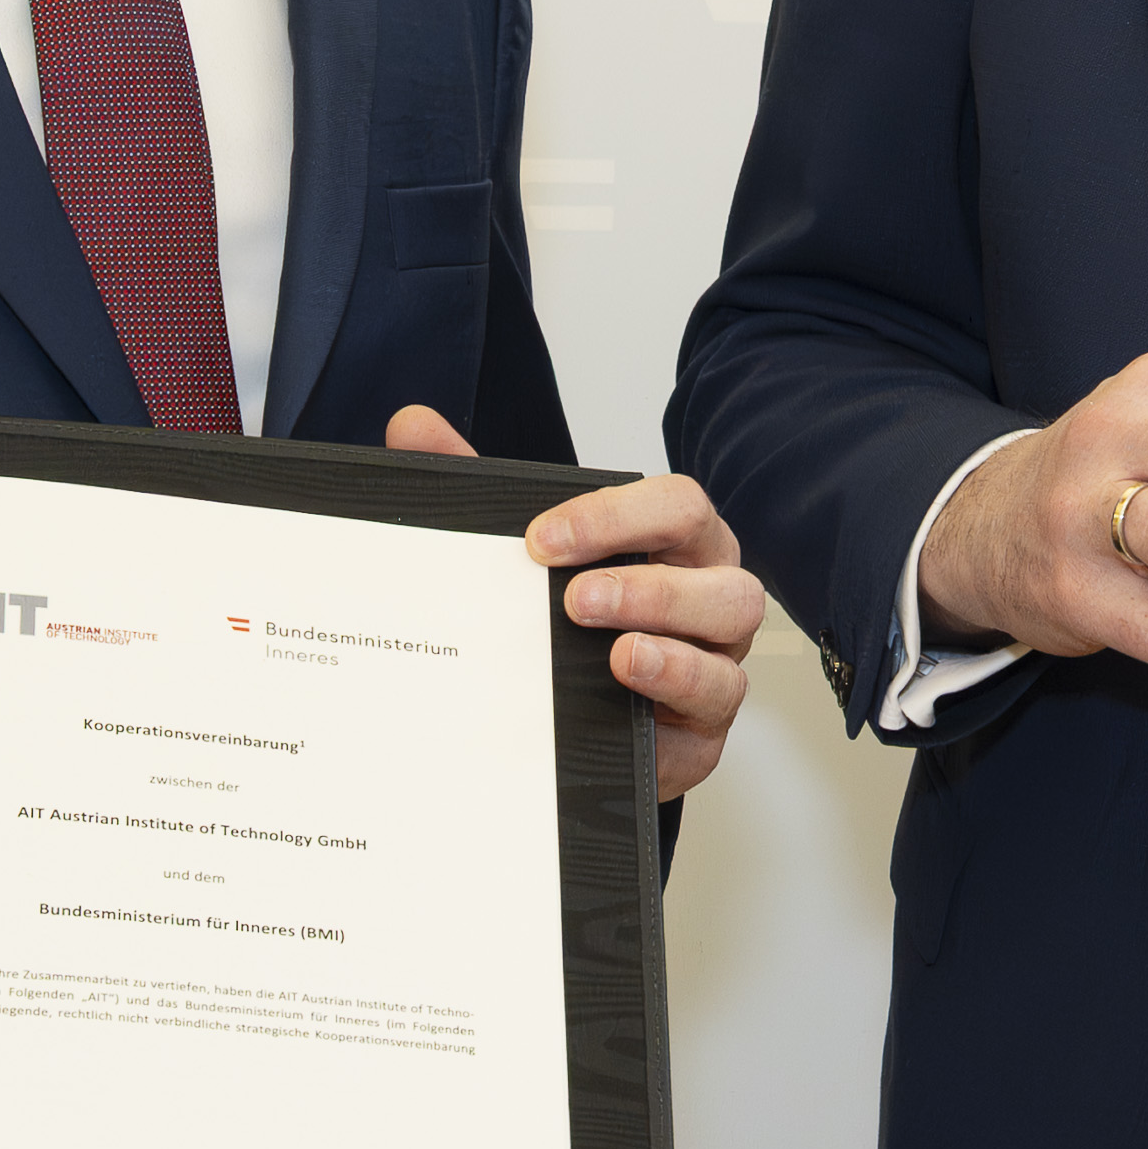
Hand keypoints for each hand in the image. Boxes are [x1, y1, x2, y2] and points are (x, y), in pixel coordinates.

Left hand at [383, 408, 766, 797]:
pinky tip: (627, 678)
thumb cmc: (567, 629)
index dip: (615, 516)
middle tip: (573, 596)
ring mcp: (715, 652)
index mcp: (673, 541)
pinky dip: (679, 681)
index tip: (542, 538)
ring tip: (608, 644)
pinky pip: (720, 692)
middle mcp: (706, 589)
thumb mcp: (517, 556)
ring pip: (733, 618)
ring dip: (669, 629)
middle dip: (646, 575)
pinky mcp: (707, 716)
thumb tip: (414, 427)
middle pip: (718, 556)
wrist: (574, 721)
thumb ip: (472, 488)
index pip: (672, 504)